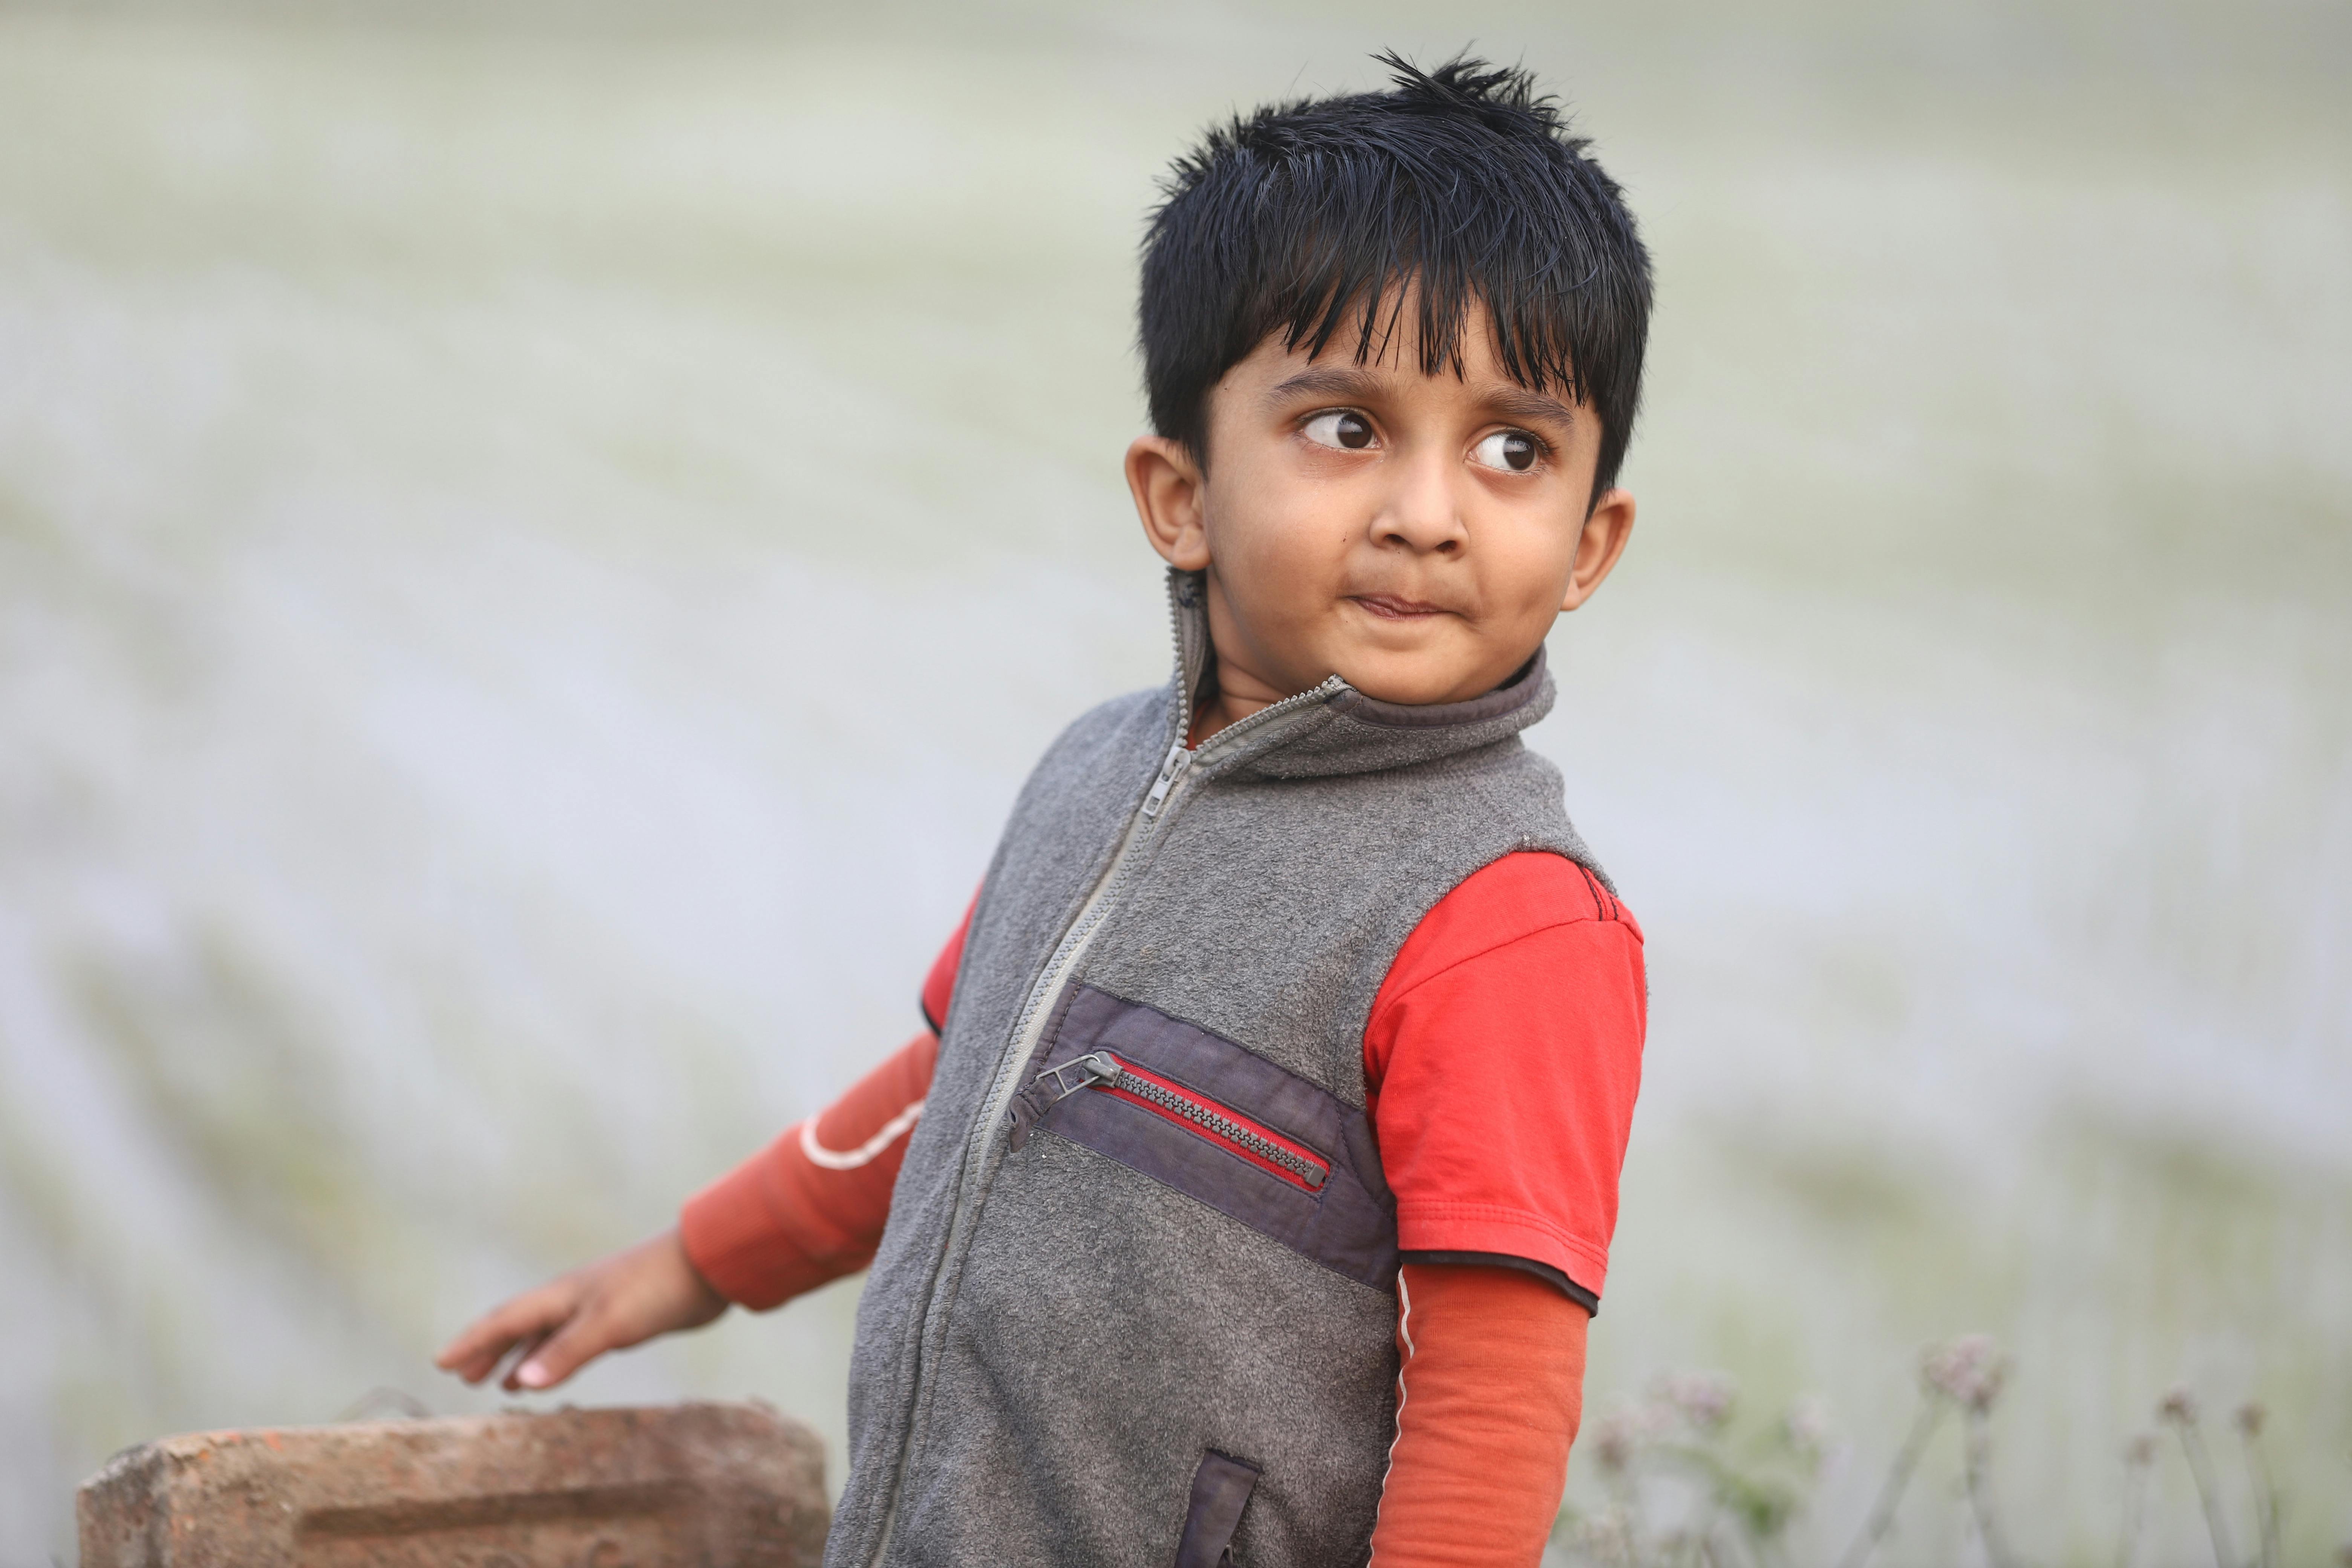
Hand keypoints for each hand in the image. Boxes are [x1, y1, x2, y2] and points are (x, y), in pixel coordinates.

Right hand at [435, 1228, 727, 1391]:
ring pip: (546, 1334)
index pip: (506, 1320)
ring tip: (502, 1383)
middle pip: (520, 1325)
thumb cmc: (657, 1288)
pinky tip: (555, 1371)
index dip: (474, 1342)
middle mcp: (573, 1298)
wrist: (708, 1266)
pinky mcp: (621, 1316)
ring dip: (521, 1356)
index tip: (442, 1363)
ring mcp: (596, 1306)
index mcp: (563, 1296)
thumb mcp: (609, 1323)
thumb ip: (568, 1352)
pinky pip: (572, 1340)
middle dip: (490, 1350)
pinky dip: (554, 1357)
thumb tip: (523, 1382)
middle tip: (463, 1377)